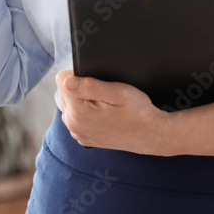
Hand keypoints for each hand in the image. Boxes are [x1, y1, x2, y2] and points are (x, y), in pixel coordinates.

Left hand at [55, 70, 171, 155]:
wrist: (151, 135)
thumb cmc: (138, 112)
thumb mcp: (117, 92)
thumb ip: (89, 85)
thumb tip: (65, 80)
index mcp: (78, 111)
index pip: (62, 80)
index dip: (79, 74)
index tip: (96, 81)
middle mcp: (73, 125)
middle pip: (64, 92)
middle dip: (80, 88)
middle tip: (104, 93)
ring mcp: (78, 133)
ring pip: (70, 105)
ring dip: (82, 101)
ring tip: (105, 104)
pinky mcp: (84, 138)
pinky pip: (77, 118)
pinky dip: (86, 113)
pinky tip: (103, 114)